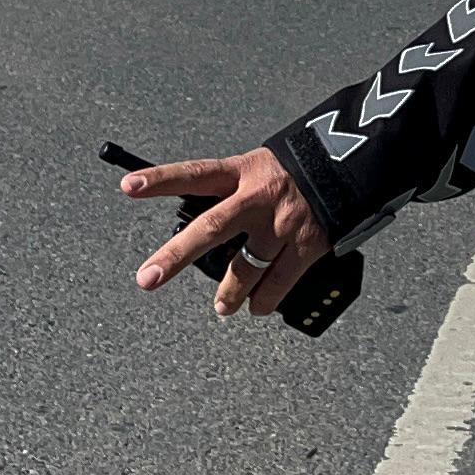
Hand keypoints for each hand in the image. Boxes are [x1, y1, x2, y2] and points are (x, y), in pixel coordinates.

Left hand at [125, 147, 332, 320]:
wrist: (347, 166)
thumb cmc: (290, 173)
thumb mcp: (256, 169)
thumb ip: (229, 196)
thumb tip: (199, 240)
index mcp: (241, 171)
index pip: (195, 174)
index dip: (162, 179)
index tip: (127, 186)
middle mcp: (258, 196)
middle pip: (212, 228)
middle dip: (176, 255)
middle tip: (147, 278)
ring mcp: (282, 222)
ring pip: (245, 267)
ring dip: (229, 294)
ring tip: (222, 308)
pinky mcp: (307, 243)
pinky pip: (278, 282)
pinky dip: (264, 300)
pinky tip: (256, 306)